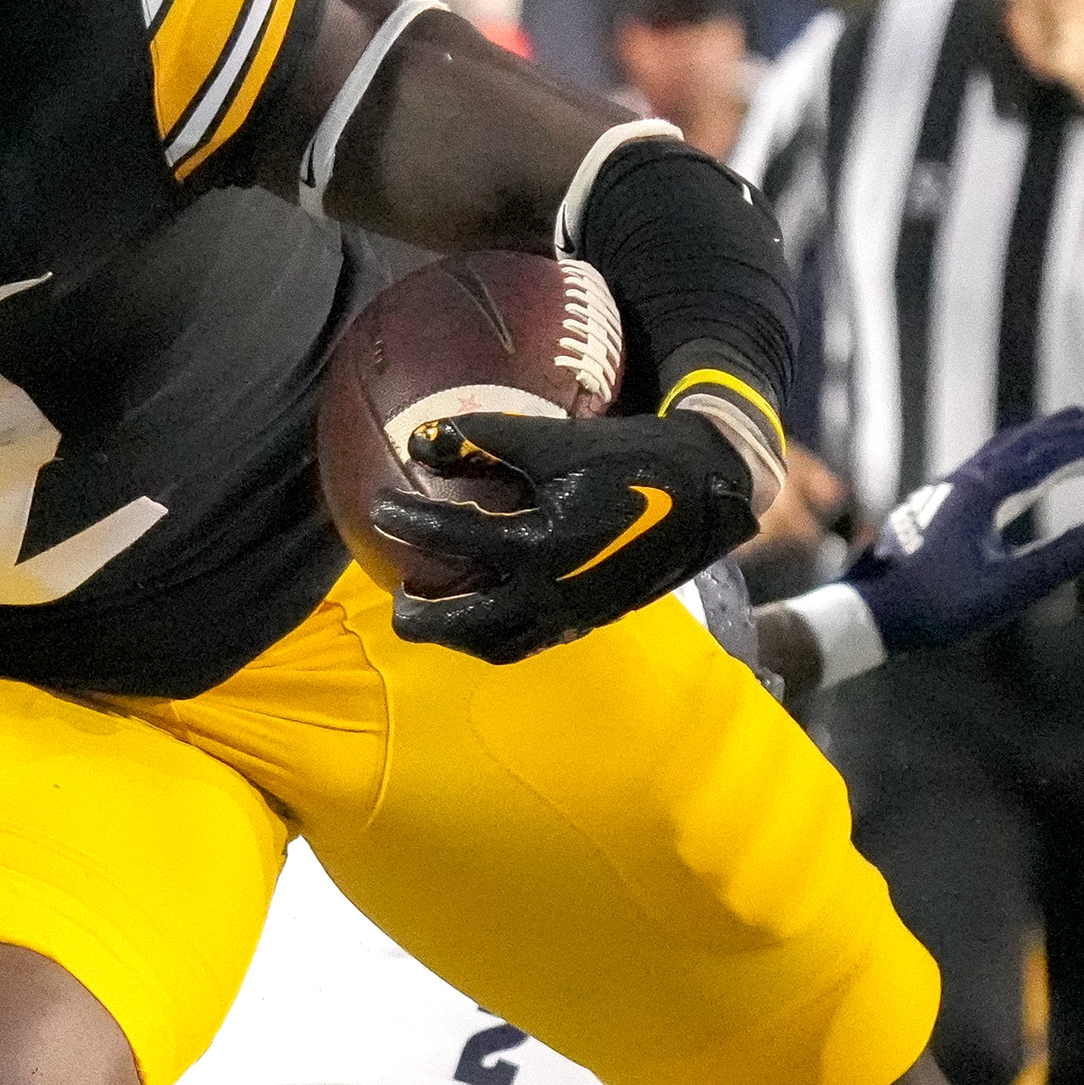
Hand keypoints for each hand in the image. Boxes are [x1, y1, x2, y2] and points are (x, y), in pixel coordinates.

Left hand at [369, 406, 762, 664]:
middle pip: (464, 623)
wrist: (704, 494)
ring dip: (457, 635)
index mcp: (539, 543)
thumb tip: (419, 442)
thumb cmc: (630, 458)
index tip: (379, 508)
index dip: (408, 519)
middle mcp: (549, 591)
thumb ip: (485, 440)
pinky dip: (495, 635)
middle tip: (397, 595)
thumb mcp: (556, 440)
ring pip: (496, 645)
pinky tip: (483, 612)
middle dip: (421, 615)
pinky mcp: (586, 620)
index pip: (452, 536)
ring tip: (434, 612)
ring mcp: (569, 614)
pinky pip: (528, 642)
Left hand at [840, 412, 1083, 659]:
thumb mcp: (1004, 591)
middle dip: (1077, 434)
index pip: (1051, 458)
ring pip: (1005, 446)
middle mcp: (966, 480)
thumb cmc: (936, 607)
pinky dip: (1016, 451)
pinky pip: (987, 462)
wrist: (871, 612)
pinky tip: (1019, 466)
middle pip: (1031, 442)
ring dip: (1045, 434)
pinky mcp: (938, 504)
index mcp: (984, 493)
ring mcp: (949, 489)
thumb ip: (1056, 562)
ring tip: (1074, 423)